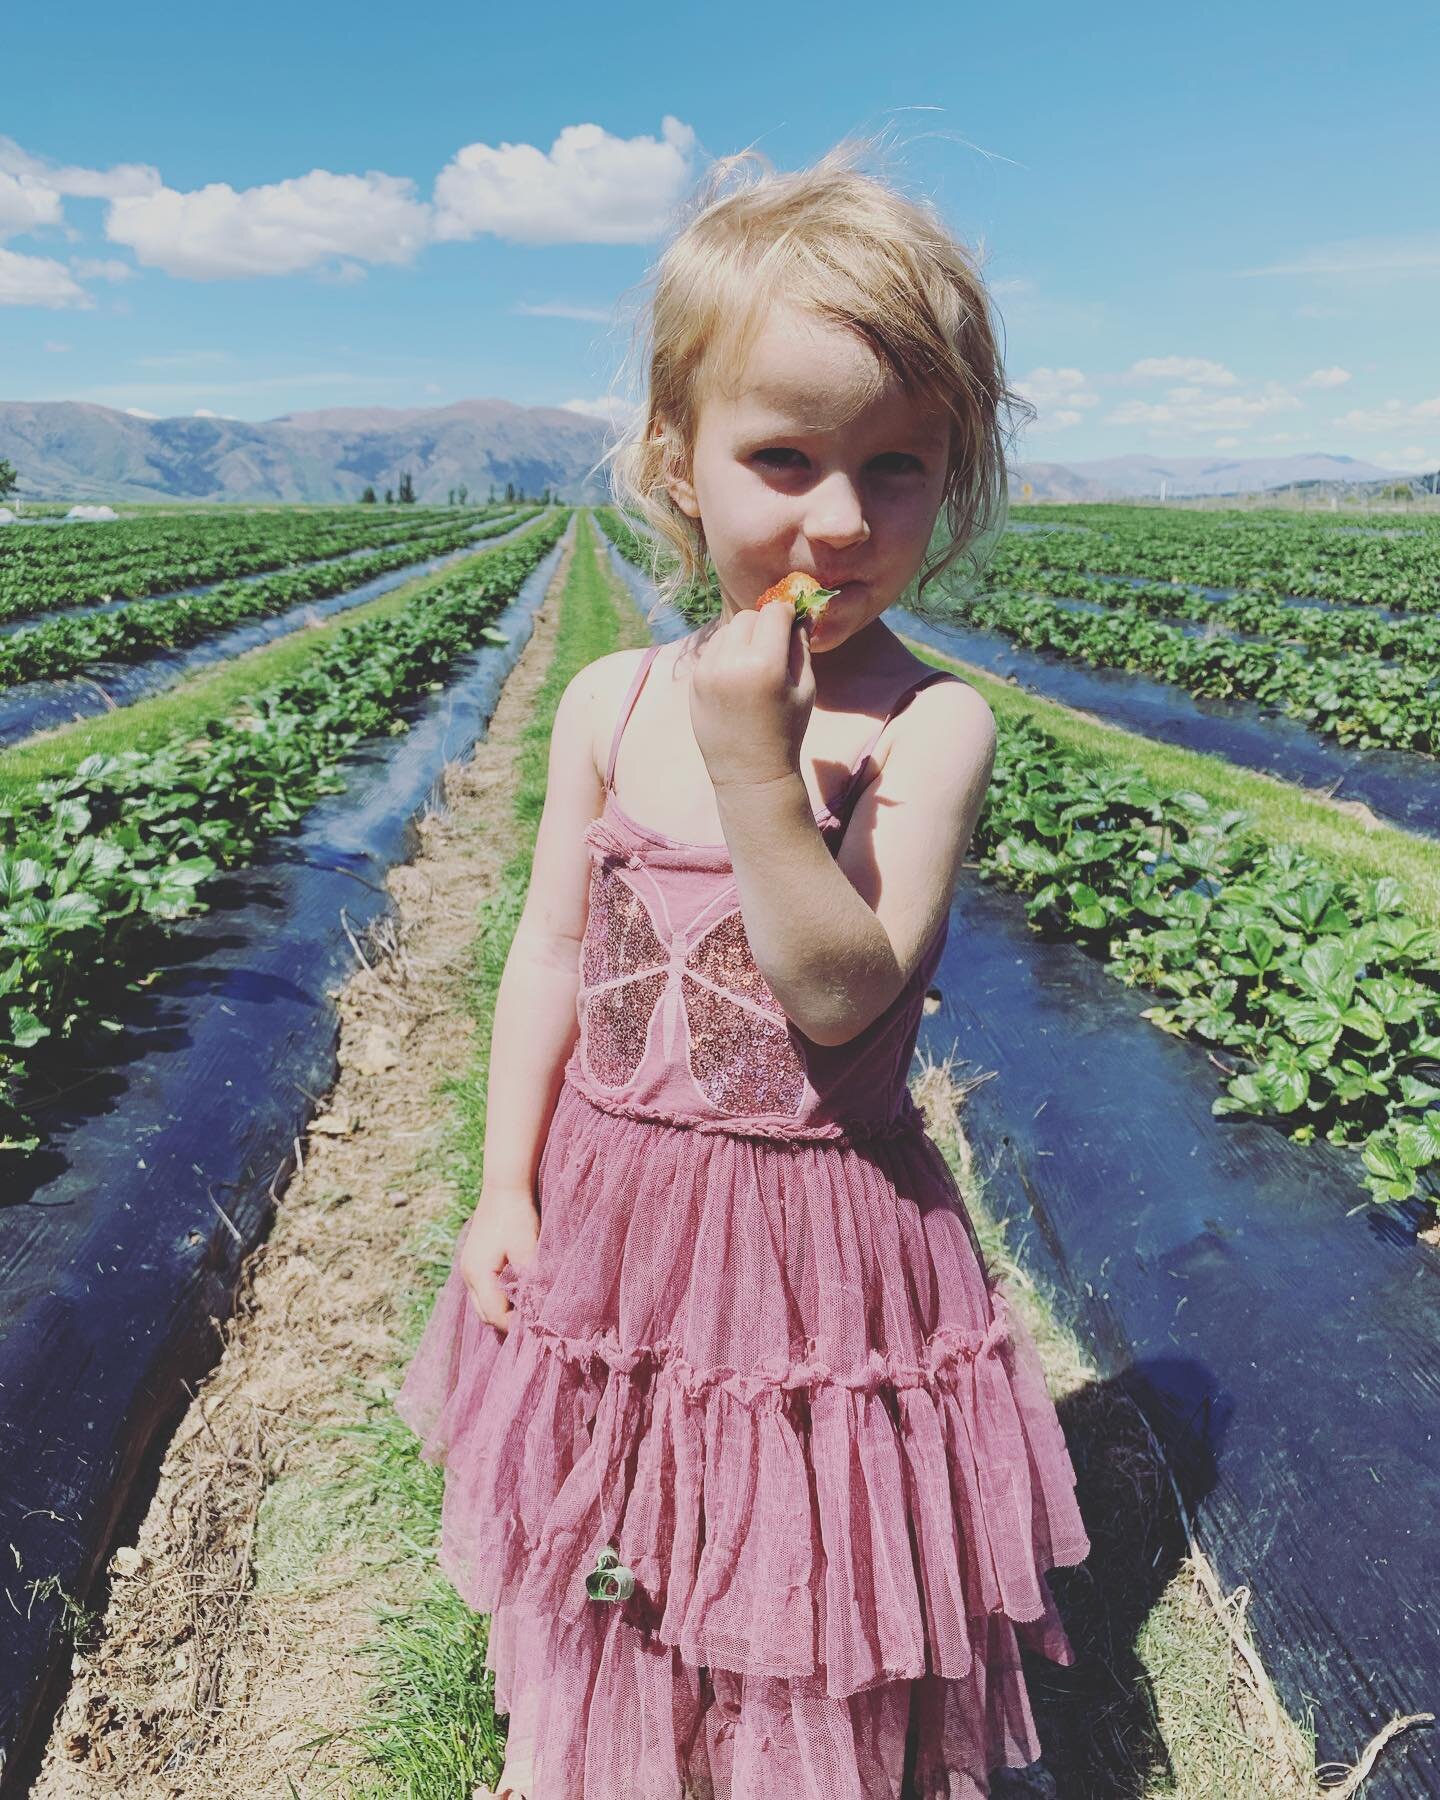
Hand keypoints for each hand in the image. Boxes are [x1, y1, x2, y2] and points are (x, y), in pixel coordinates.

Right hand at [459, 1186, 539, 1335]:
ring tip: (528, 1310)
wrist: (504, 1186)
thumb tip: (538, 1309)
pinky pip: (484, 1290)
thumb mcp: (528, 1250)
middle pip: (485, 1314)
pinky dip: (499, 1297)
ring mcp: (469, 1268)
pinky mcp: (475, 1260)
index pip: (495, 1315)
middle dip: (508, 1322)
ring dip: (503, 1310)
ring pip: (483, 1303)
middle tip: (534, 1323)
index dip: (516, 1325)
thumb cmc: (517, 1217)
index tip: (538, 1328)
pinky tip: (518, 1292)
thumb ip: (530, 1282)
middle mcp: (468, 1275)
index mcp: (478, 1275)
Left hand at [689, 600, 814, 793]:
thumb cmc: (787, 731)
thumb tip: (800, 613)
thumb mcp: (805, 688)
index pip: (775, 612)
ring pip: (728, 630)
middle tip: (773, 648)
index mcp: (765, 664)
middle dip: (763, 625)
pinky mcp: (695, 680)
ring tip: (754, 665)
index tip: (792, 627)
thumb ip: (801, 646)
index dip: (787, 615)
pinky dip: (726, 653)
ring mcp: (708, 671)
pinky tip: (737, 677)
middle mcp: (732, 662)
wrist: (750, 771)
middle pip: (749, 617)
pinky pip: (712, 649)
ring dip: (743, 637)